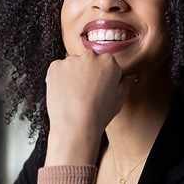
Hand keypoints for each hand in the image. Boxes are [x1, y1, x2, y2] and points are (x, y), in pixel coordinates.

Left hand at [44, 50, 136, 164]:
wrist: (75, 126)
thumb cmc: (98, 116)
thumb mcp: (119, 101)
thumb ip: (126, 84)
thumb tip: (128, 78)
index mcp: (109, 62)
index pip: (106, 64)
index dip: (103, 77)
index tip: (99, 88)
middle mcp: (91, 56)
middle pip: (89, 61)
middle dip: (87, 73)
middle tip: (85, 93)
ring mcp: (71, 60)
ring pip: (72, 65)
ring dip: (72, 75)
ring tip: (74, 96)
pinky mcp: (55, 66)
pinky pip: (57, 69)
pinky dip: (59, 79)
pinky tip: (64, 93)